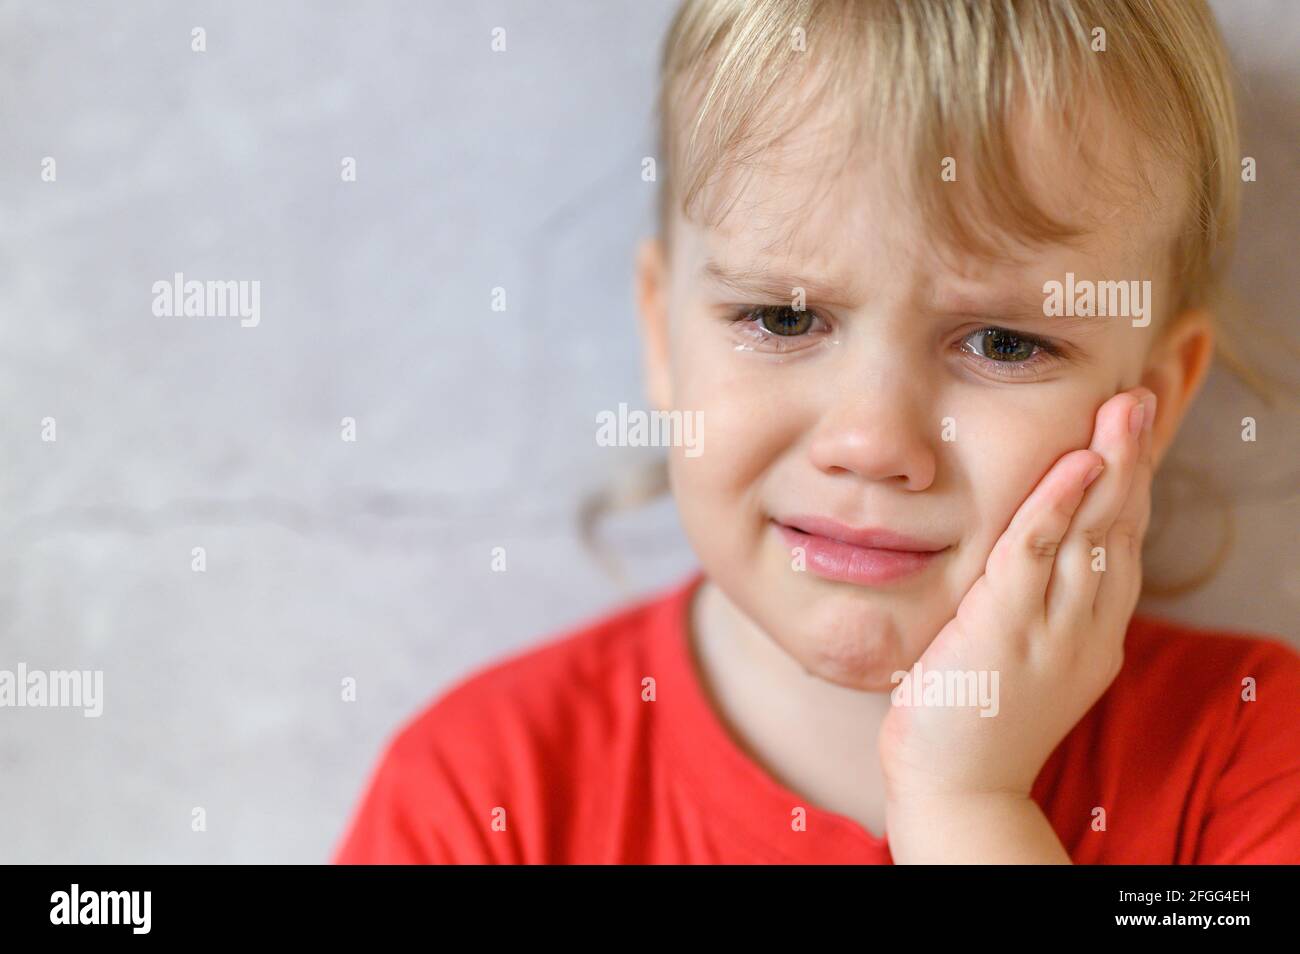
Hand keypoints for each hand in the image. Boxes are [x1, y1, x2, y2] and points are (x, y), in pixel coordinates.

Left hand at [878, 387, 1156, 804]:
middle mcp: (1086, 629)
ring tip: (1125, 410)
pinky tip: (1074, 466)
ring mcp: (1052, 633)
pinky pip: (1035, 558)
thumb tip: (1027, 553)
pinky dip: (1055, 507)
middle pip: (1120, 529)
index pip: (1120, 543)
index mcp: (1092, 632)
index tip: (1133, 429)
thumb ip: (1030, 603)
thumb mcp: (1018, 652)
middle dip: (1133, 460)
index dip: (1130, 482)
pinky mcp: (1006, 633)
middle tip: (1140, 397)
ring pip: (1092, 535)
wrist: (956, 788)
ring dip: (1111, 467)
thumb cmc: (974, 718)